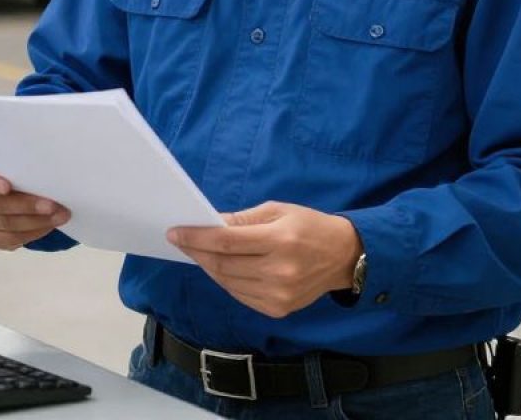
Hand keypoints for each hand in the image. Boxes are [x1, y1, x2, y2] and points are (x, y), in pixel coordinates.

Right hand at [0, 154, 70, 250]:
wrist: (16, 179)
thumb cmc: (14, 159)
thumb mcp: (13, 150)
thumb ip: (18, 150)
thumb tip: (45, 151)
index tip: (7, 186)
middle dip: (23, 204)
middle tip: (51, 204)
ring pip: (2, 224)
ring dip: (33, 221)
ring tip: (59, 215)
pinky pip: (7, 240)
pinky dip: (30, 233)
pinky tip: (48, 225)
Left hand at [167, 201, 361, 317]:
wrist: (344, 256)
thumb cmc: (308, 226)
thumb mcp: (277, 210)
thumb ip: (242, 219)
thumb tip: (210, 223)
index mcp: (280, 241)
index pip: (226, 242)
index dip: (197, 237)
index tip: (176, 232)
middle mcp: (279, 272)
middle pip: (223, 265)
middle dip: (196, 251)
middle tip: (180, 240)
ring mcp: (279, 295)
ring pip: (228, 282)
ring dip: (207, 266)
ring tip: (196, 252)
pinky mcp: (278, 310)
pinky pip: (240, 295)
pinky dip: (225, 281)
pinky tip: (218, 267)